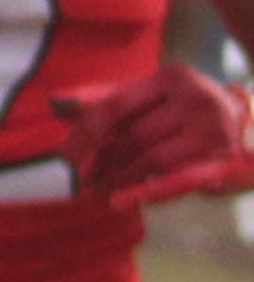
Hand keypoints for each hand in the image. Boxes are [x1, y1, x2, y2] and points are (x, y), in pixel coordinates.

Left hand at [55, 64, 253, 209]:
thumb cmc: (196, 113)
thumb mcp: (159, 97)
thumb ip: (111, 98)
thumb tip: (56, 103)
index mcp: (172, 78)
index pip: (115, 106)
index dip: (85, 132)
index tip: (66, 155)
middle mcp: (195, 101)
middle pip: (131, 135)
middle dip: (103, 160)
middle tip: (84, 179)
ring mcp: (212, 132)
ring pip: (149, 160)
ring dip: (119, 179)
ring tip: (99, 192)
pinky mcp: (224, 163)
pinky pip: (178, 180)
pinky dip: (147, 192)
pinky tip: (121, 202)